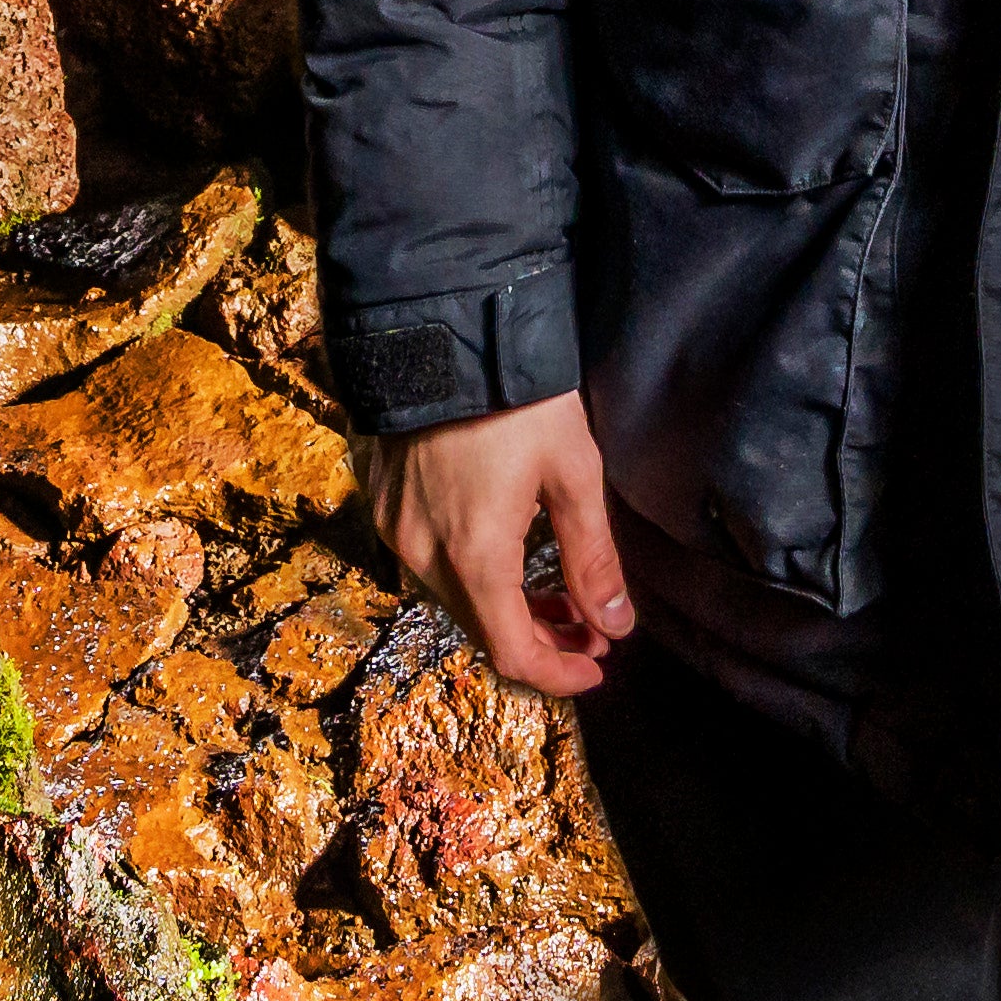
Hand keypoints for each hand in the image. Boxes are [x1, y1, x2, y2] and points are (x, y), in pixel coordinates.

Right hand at [369, 391, 634, 698]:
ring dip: (506, 607)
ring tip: (557, 595)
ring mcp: (396, 528)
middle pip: (481, 629)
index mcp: (475, 555)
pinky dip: (472, 574)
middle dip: (541, 639)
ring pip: (455, 597)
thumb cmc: (516, 397)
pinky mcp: (383, 501)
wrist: (442, 326)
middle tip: (591, 628)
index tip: (596, 669)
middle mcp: (424, 553)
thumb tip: (616, 625)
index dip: (557, 674)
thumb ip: (593, 557)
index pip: (512, 652)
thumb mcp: (573, 471)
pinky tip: (509, 555)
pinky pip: (430, 561)